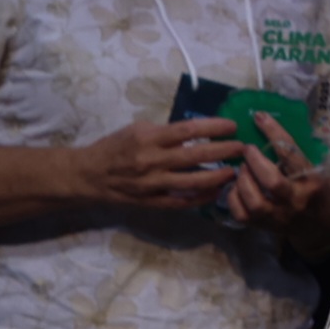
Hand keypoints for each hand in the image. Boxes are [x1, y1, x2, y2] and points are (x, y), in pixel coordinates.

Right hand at [69, 117, 241, 209]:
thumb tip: (199, 130)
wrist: (87, 176)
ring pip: (193, 182)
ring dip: (218, 177)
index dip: (214, 128)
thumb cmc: (114, 147)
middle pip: (196, 156)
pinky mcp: (151, 202)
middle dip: (224, 151)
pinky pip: (181, 202)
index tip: (232, 126)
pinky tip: (217, 192)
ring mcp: (152, 185)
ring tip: (235, 171)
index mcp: (149, 138)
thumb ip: (166, 131)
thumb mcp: (138, 129)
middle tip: (242, 148)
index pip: (189, 130)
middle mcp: (152, 161)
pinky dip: (201, 198)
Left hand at [222, 114, 329, 256]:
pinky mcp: (263, 227)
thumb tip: (263, 128)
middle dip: (255, 162)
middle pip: (272, 182)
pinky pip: (241, 215)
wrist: (320, 224)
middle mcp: (296, 200)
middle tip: (248, 150)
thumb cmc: (315, 189)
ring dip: (243, 180)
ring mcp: (279, 217)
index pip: (292, 154)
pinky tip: (236, 187)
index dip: (274, 133)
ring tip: (242, 169)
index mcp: (312, 181)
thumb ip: (292, 157)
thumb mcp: (313, 170)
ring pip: (254, 202)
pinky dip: (234, 198)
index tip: (260, 118)